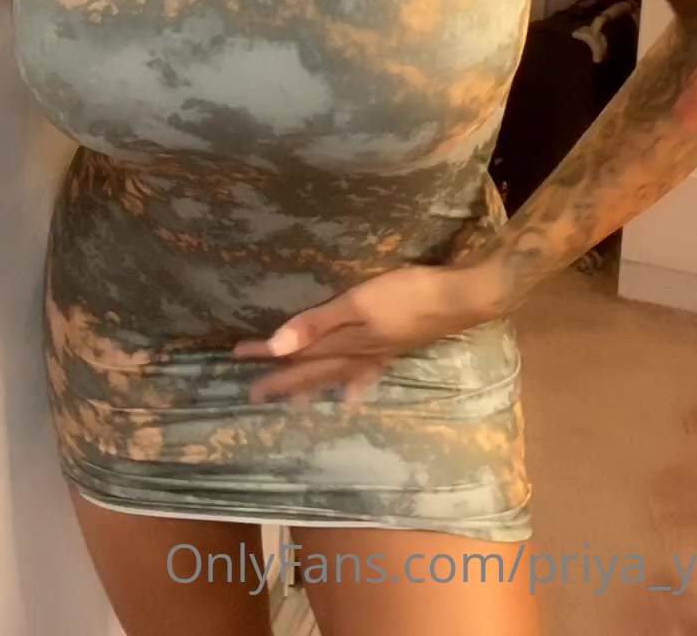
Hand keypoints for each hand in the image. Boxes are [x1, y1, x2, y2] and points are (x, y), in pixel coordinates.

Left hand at [231, 259, 509, 406]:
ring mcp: (379, 353)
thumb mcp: (356, 304)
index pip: (297, 352)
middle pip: (313, 368)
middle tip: (255, 394)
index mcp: (344, 342)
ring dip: (314, 386)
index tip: (236, 357)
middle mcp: (358, 353)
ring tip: (295, 402)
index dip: (267, 354)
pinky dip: (357, 385)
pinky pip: (368, 372)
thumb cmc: (406, 294)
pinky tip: (354, 396)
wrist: (460, 299)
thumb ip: (316, 324)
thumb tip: (277, 348)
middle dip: (283, 378)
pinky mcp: (396, 346)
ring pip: (337, 375)